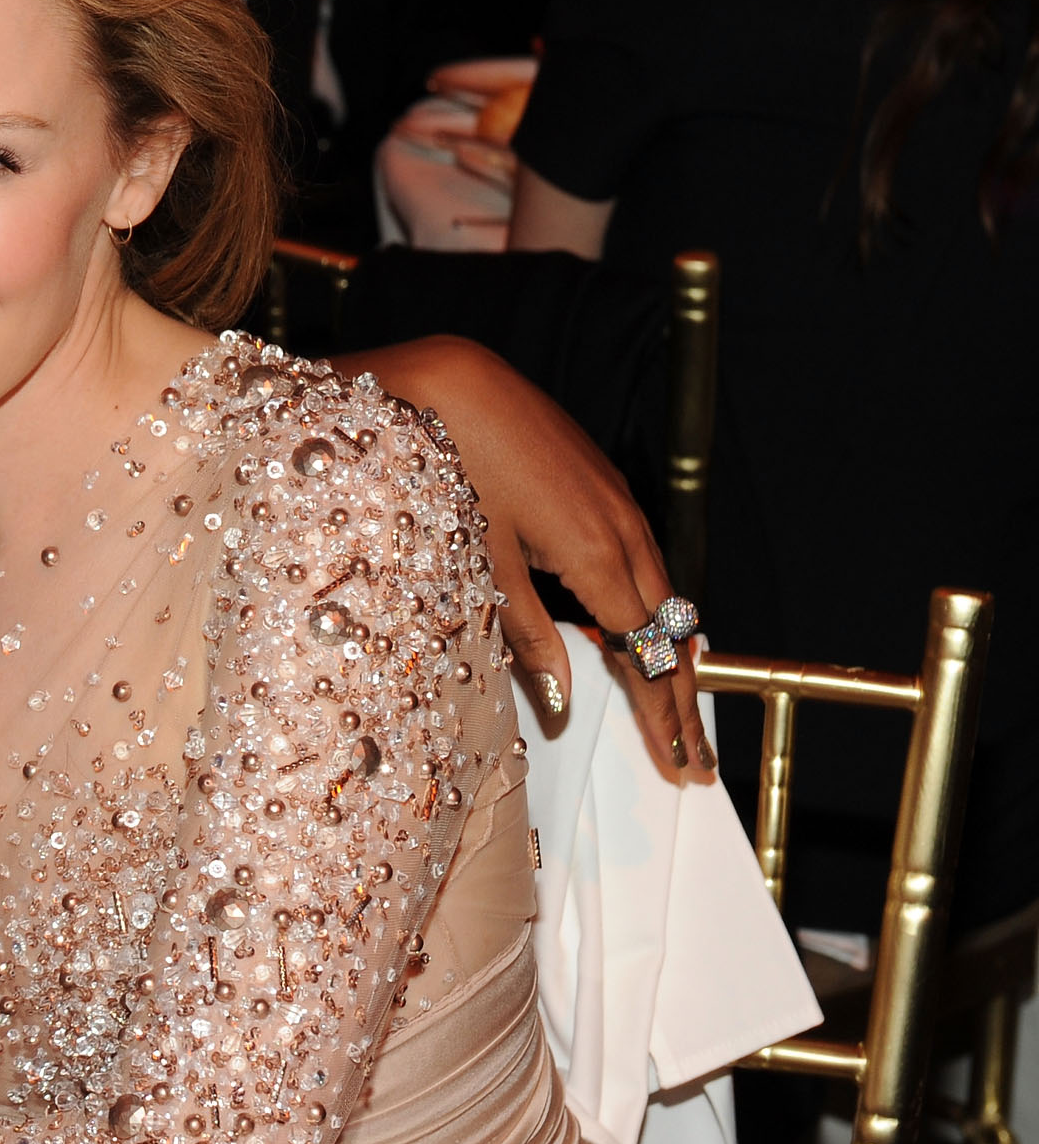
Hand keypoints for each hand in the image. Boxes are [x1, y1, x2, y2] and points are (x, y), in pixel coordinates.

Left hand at [346, 336, 710, 782]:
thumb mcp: (482, 564)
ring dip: (669, 650)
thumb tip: (561, 703)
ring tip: (675, 705)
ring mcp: (618, 501)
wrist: (451, 383)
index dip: (662, 713)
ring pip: (661, 590)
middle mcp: (623, 528)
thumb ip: (528, 635)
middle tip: (692, 755)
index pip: (644, 654)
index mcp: (597, 555)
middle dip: (679, 695)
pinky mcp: (603, 483)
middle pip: (666, 628)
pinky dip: (651, 603)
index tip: (679, 761)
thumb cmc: (453, 467)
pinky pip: (643, 557)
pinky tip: (643, 625)